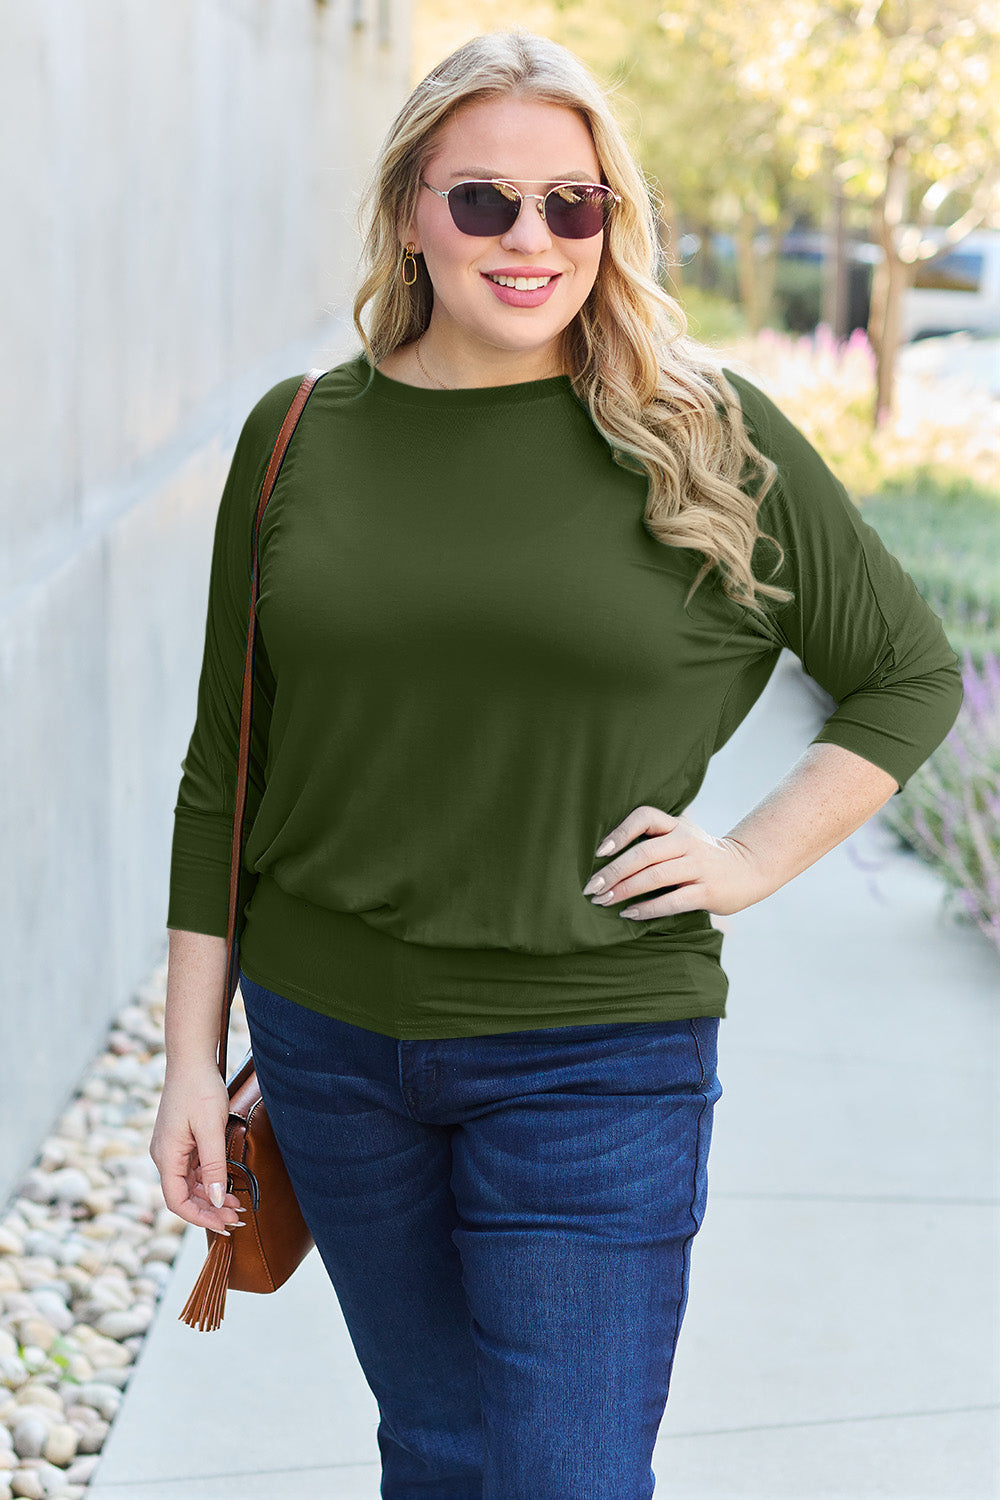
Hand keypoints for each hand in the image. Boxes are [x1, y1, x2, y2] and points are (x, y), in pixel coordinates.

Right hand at [149, 1062, 244, 1234]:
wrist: (192, 1059)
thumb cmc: (200, 1090)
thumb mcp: (210, 1129)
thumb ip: (213, 1166)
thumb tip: (214, 1199)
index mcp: (166, 1156)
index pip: (177, 1201)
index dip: (200, 1217)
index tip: (224, 1225)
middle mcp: (164, 1155)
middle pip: (184, 1195)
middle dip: (209, 1210)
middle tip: (237, 1218)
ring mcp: (172, 1148)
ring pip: (189, 1184)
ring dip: (210, 1197)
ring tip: (236, 1205)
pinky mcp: (181, 1141)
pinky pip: (193, 1169)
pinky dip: (209, 1180)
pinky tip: (226, 1185)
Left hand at [582, 804, 772, 919]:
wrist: (749, 868)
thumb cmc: (702, 855)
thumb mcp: (682, 836)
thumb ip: (654, 840)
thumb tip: (605, 857)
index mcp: (677, 826)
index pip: (645, 817)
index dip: (620, 832)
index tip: (599, 851)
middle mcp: (687, 842)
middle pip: (643, 853)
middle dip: (613, 872)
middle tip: (592, 887)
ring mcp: (699, 866)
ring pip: (655, 877)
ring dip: (624, 890)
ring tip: (604, 901)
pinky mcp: (708, 891)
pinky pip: (672, 901)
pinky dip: (647, 908)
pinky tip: (629, 913)